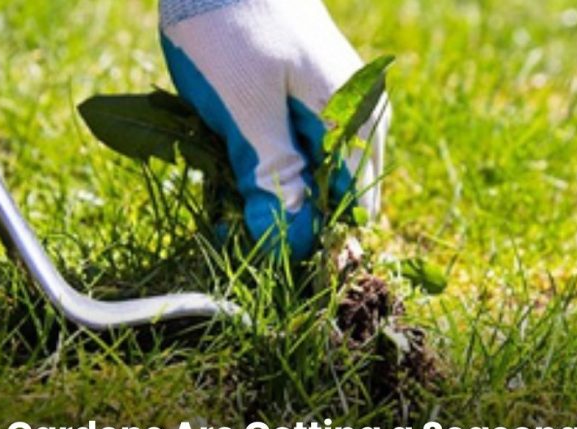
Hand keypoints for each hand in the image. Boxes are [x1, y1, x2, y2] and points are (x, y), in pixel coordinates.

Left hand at [160, 0, 390, 260]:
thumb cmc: (232, 25)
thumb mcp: (246, 109)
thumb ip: (272, 177)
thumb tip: (290, 247)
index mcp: (355, 119)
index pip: (349, 209)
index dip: (308, 241)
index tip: (260, 254)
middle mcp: (356, 116)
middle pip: (329, 196)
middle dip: (281, 217)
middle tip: (229, 225)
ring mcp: (330, 105)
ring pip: (306, 176)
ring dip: (263, 192)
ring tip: (221, 192)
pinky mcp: (301, 99)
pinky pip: (288, 149)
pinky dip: (256, 164)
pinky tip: (223, 160)